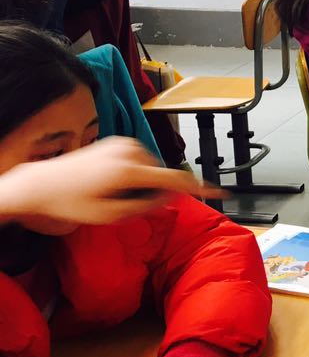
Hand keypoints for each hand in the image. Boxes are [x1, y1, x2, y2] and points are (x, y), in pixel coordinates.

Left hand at [0, 138, 221, 229]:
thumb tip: (169, 197)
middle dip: (153, 190)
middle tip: (126, 205)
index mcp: (127, 171)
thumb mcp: (108, 215)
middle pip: (160, 174)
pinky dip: (134, 171)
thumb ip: (144, 206)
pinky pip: (139, 159)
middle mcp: (129, 151)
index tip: (219, 192)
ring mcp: (122, 143)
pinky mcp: (116, 141)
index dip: (199, 187)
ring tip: (114, 193)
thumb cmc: (70, 203)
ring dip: (142, 181)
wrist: (41, 183)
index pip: (173, 179)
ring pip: (151, 167)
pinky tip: (112, 181)